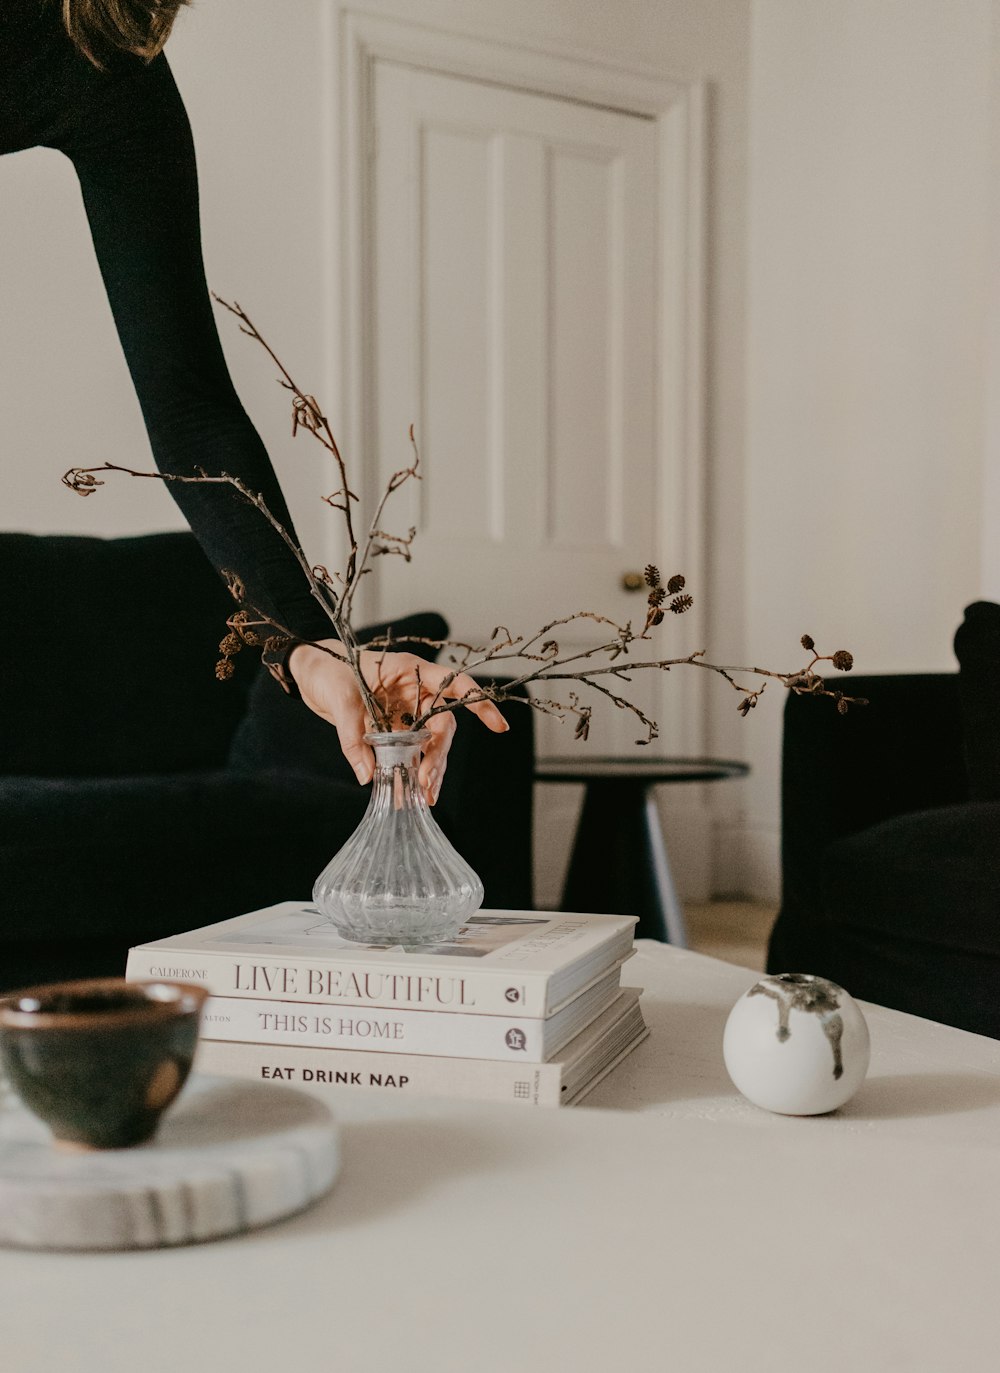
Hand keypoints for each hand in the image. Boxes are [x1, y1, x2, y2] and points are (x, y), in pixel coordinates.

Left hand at [287, 638, 508, 802]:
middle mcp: (415, 690)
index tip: (498, 726)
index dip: (478, 702)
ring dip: (428, 768)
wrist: (309, 672)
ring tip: (424, 797)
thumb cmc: (327, 669)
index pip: (454, 684)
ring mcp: (405, 710)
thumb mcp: (339, 699)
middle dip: (439, 754)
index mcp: (410, 670)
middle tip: (428, 782)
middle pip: (442, 724)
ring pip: (429, 742)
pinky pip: (409, 751)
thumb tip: (367, 776)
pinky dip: (410, 771)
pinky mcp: (392, 727)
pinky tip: (411, 794)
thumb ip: (353, 736)